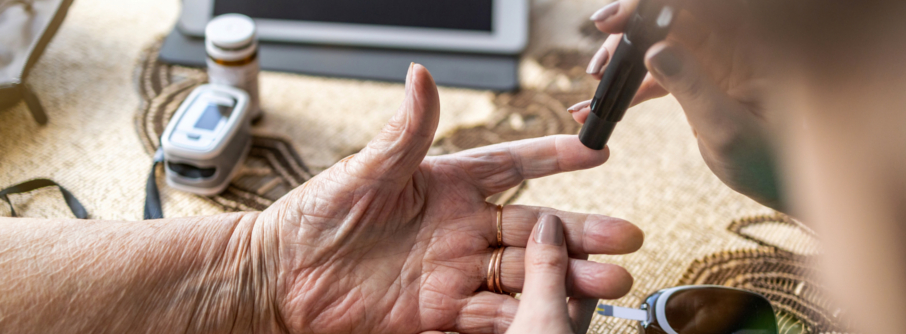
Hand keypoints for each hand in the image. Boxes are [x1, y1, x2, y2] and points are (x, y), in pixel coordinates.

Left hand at [255, 64, 642, 332]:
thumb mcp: (364, 170)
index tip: (599, 150)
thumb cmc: (315, 216)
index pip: (512, 166)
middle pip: (535, 231)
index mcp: (446, 186)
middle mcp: (459, 230)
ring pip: (523, 276)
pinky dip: (524, 321)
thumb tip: (422, 75)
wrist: (281, 277)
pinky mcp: (438, 314)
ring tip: (608, 282)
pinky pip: (491, 319)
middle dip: (583, 234)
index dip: (555, 158)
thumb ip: (404, 132)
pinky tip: (555, 321)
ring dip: (566, 280)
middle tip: (625, 238)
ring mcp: (452, 274)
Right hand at [574, 0, 783, 210]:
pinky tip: (599, 106)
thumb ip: (692, 88)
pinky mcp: (703, 73)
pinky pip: (660, 66)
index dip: (648, 7)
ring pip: (658, 38)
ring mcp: (716, 54)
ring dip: (623, 59)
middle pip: (669, 15)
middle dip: (628, 33)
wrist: (787, 187)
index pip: (692, 5)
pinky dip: (631, 84)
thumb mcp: (728, 131)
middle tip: (599, 66)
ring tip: (596, 86)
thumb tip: (653, 51)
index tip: (612, 23)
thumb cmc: (774, 164)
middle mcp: (733, 37)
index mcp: (752, 39)